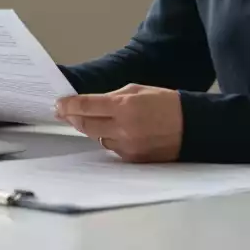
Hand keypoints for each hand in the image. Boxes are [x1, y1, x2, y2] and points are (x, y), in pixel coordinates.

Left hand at [55, 84, 183, 162]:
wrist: (192, 127)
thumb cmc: (166, 104)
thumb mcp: (138, 90)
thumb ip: (113, 97)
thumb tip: (91, 103)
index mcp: (124, 107)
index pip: (86, 106)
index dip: (68, 105)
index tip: (58, 104)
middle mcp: (123, 129)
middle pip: (86, 125)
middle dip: (72, 117)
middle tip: (63, 111)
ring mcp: (127, 147)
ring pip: (97, 137)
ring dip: (91, 128)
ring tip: (91, 119)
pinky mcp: (132, 160)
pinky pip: (112, 148)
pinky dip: (108, 138)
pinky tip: (113, 131)